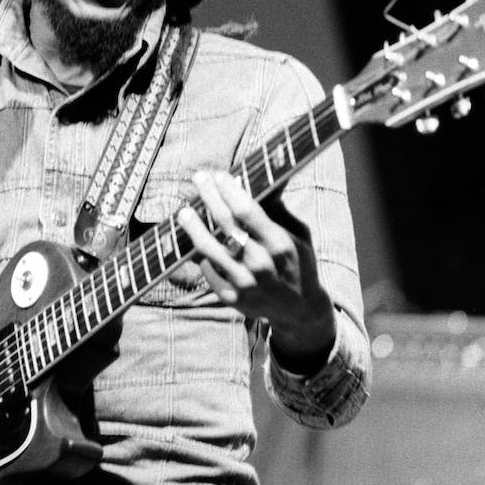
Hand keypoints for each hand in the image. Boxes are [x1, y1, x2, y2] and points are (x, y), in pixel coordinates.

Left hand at [177, 170, 335, 371]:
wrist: (299, 310)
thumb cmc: (298, 262)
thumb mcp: (298, 234)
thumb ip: (278, 208)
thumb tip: (266, 175)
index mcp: (279, 244)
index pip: (247, 211)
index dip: (229, 190)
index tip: (219, 175)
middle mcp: (261, 264)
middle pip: (225, 224)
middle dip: (209, 197)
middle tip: (198, 178)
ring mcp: (244, 283)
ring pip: (209, 249)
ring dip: (194, 226)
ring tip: (184, 211)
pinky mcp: (230, 298)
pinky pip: (207, 270)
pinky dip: (201, 254)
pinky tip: (195, 240)